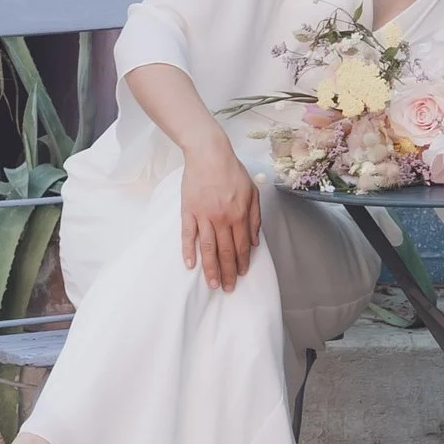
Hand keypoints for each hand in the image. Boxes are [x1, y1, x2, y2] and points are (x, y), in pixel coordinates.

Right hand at [181, 135, 260, 290]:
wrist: (209, 154)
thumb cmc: (232, 171)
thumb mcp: (252, 192)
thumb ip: (255, 218)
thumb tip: (254, 241)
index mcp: (239, 214)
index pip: (241, 246)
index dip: (241, 263)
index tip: (241, 275)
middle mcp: (222, 219)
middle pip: (225, 251)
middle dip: (228, 272)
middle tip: (227, 288)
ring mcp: (204, 216)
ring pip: (207, 248)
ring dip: (210, 268)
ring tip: (212, 283)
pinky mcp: (188, 211)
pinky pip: (188, 235)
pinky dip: (188, 251)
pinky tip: (190, 265)